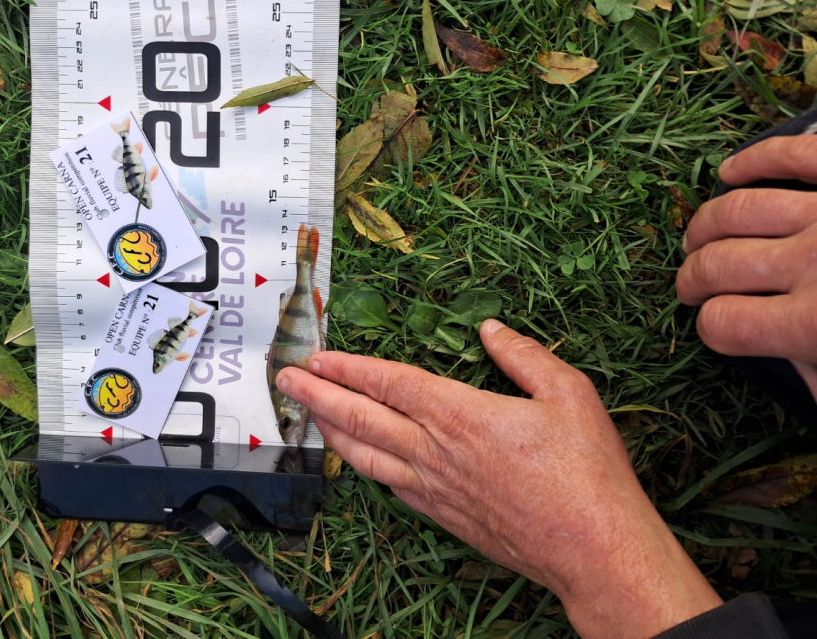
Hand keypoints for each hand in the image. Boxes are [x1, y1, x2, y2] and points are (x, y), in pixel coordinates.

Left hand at [277, 322, 721, 638]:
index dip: (349, 367)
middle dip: (317, 395)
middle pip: (360, 418)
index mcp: (459, 414)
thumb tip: (490, 328)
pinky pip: (390, 487)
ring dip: (330, 433)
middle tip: (285, 380)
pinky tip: (360, 462)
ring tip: (308, 416)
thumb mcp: (569, 393)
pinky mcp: (443, 516)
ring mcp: (434, 488)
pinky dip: (365, 468)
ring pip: (364, 457)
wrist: (594, 550)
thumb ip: (523, 355)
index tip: (318, 357)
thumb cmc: (587, 472)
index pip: (388, 383)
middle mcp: (435, 451)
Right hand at [678, 135, 816, 397]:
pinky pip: (791, 156)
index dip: (710, 330)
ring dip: (705, 225)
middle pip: (717, 264)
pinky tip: (729, 172)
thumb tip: (780, 362)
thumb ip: (815, 375)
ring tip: (698, 239)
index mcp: (815, 325)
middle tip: (690, 285)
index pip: (722, 324)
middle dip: (692, 278)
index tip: (716, 329)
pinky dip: (753, 160)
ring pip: (738, 209)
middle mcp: (814, 263)